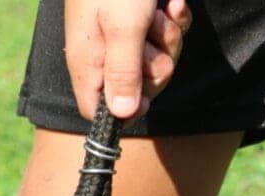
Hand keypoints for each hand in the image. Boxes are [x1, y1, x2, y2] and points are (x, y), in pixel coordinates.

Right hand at [63, 0, 190, 120]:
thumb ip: (123, 72)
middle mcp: (106, 51)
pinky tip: (171, 2)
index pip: (98, 109)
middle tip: (151, 36)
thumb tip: (122, 116)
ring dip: (168, 36)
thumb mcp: (124, 28)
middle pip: (139, 88)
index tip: (144, 95)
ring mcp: (127, 33)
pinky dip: (176, 17)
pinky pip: (171, 33)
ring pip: (160, 60)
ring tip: (158, 11)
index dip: (124, 109)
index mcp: (88, 60)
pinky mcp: (147, 16)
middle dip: (157, 65)